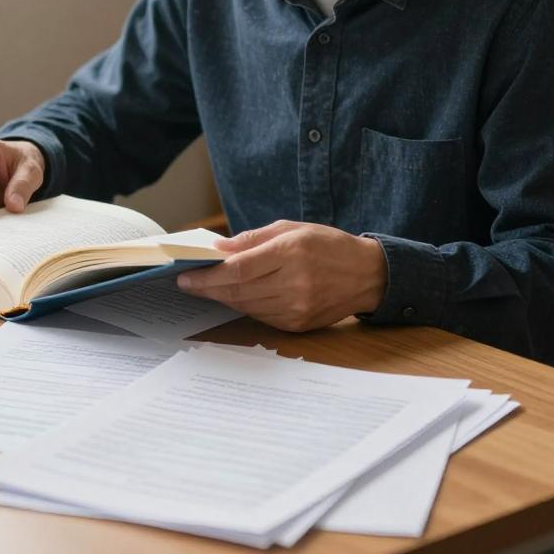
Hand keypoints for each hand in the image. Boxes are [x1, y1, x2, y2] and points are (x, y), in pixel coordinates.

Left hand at [176, 220, 387, 332]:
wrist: (367, 275)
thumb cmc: (327, 245)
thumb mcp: (292, 229)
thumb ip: (253, 239)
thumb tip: (219, 249)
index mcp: (291, 253)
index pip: (239, 269)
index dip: (207, 275)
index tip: (185, 275)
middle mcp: (294, 283)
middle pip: (238, 290)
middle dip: (207, 288)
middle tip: (186, 283)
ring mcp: (297, 308)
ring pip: (246, 306)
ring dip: (222, 297)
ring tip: (205, 287)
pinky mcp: (298, 324)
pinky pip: (260, 316)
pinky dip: (243, 305)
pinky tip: (233, 295)